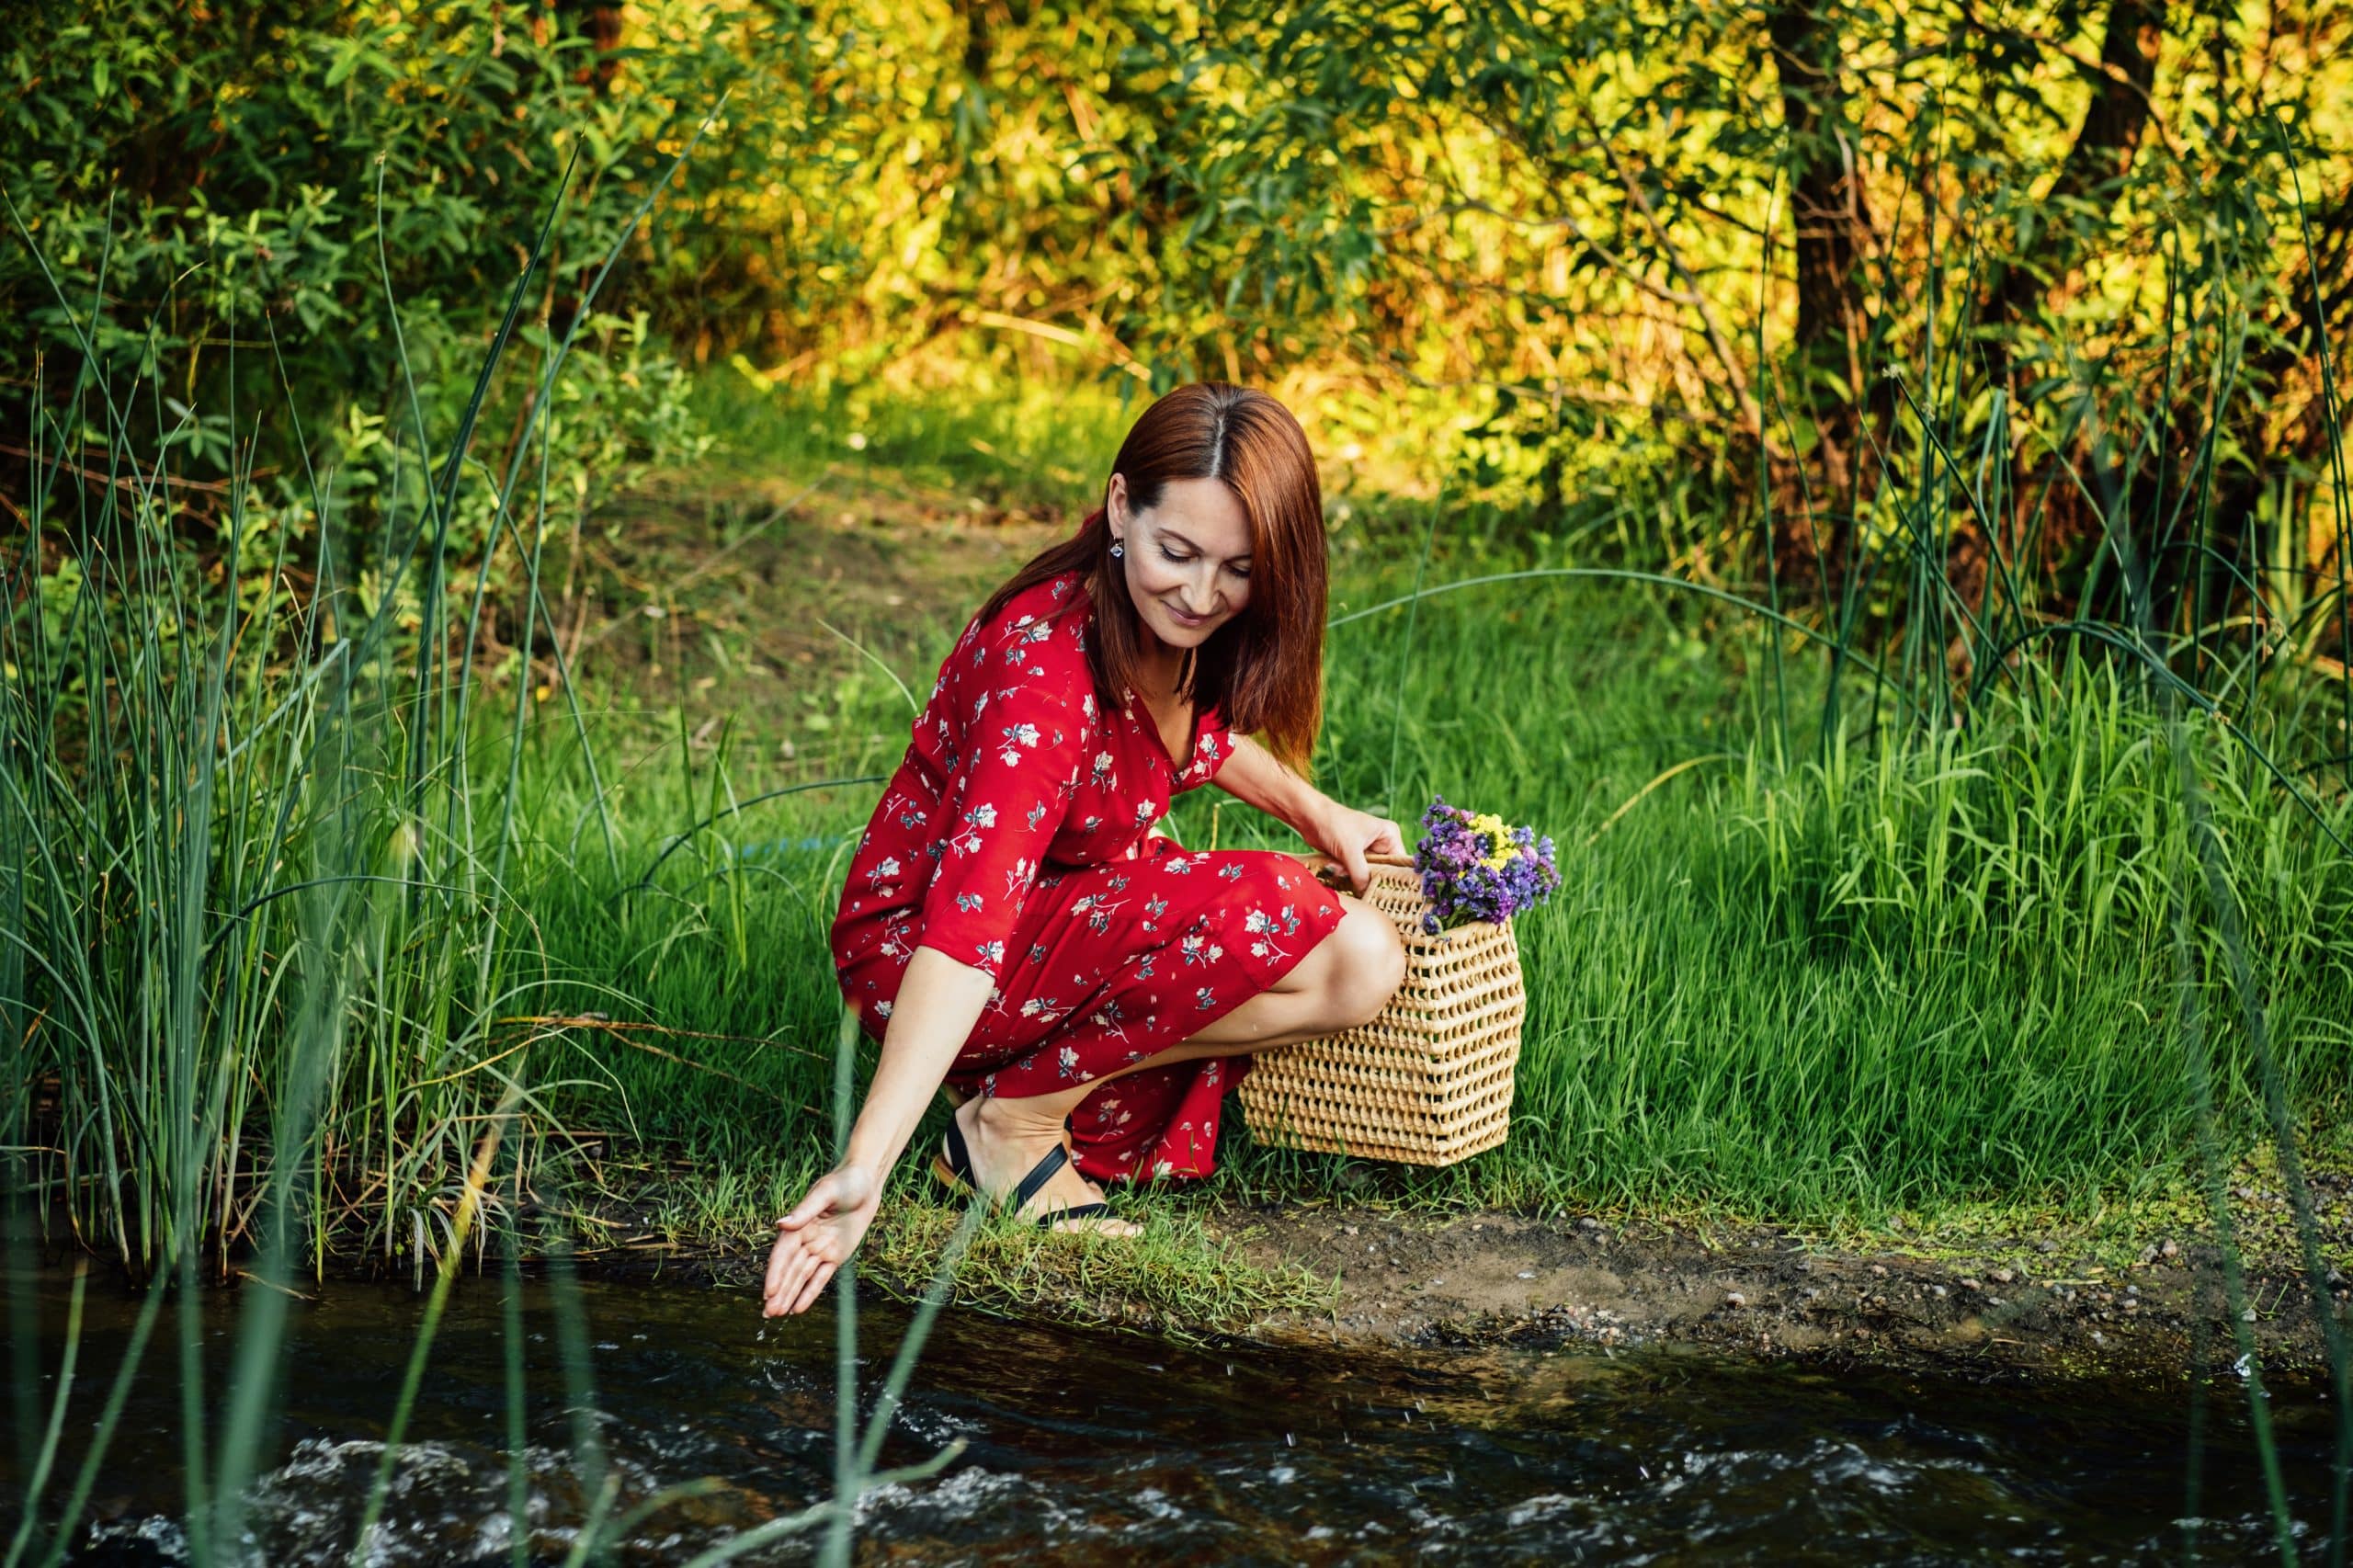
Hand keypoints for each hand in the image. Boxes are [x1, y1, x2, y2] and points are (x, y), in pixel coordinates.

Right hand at [762, 1162, 879, 1317]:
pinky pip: (821, 1277)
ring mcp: (820, 1249)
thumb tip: (781, 1225)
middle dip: (779, 1292)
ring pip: (802, 1277)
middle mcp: (806, 1240)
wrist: (866, 1182)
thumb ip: (805, 1211)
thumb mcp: (825, 1194)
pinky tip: (798, 1308)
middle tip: (768, 1313)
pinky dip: (810, 1292)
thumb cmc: (844, 1183)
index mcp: (798, 1226)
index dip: (775, 1274)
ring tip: (777, 1315)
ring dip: (790, 1295)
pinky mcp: (836, 1255)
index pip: (783, 1255)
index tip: (769, 1292)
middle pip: (790, 1270)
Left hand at [1306, 801, 1406, 894]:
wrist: (1309, 817)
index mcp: (1389, 835)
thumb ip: (1361, 874)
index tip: (1384, 893)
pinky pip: (1353, 874)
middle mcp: (1381, 843)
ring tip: (1338, 866)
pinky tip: (1333, 865)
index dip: (1393, 878)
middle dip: (1366, 877)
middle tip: (1353, 877)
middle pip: (1383, 872)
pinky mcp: (1352, 857)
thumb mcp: (1350, 851)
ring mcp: (1367, 851)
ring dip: (1351, 875)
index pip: (1399, 863)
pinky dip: (1344, 873)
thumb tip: (1367, 894)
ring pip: (1366, 875)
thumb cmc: (1333, 824)